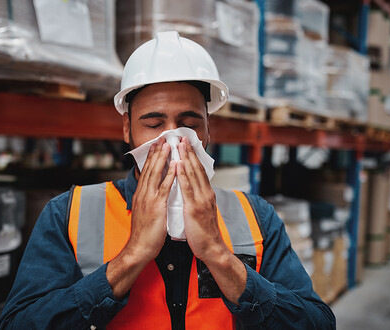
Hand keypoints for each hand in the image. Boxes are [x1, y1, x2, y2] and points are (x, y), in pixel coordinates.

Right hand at [107, 138, 175, 298]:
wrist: (139, 248)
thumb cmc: (144, 233)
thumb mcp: (145, 212)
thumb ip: (149, 200)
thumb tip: (154, 193)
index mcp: (141, 194)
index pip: (147, 171)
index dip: (152, 157)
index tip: (157, 145)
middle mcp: (143, 193)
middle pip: (150, 168)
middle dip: (157, 152)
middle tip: (162, 138)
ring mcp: (149, 199)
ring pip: (155, 174)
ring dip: (162, 158)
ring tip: (168, 145)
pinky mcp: (156, 206)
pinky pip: (164, 187)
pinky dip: (169, 175)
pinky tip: (175, 165)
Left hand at [177, 137, 246, 303]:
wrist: (212, 248)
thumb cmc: (204, 232)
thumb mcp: (202, 211)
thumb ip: (197, 199)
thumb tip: (192, 191)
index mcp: (206, 194)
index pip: (199, 171)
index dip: (193, 157)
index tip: (187, 144)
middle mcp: (205, 193)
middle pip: (197, 168)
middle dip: (189, 152)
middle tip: (182, 137)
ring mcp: (201, 199)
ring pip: (193, 174)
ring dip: (186, 157)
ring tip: (180, 144)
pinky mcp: (195, 207)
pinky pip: (187, 188)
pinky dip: (183, 174)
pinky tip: (178, 164)